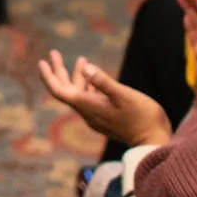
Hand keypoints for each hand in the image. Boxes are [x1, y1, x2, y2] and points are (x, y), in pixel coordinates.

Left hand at [38, 50, 172, 147]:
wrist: (154, 142)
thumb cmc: (142, 117)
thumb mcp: (124, 96)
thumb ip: (104, 82)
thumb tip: (86, 68)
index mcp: (88, 106)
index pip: (59, 90)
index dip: (48, 76)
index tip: (42, 61)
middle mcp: (88, 112)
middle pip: (66, 90)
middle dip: (59, 71)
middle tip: (53, 53)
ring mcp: (96, 116)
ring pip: (79, 94)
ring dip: (76, 76)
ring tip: (81, 59)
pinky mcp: (105, 117)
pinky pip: (90, 99)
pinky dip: (89, 85)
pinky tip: (94, 77)